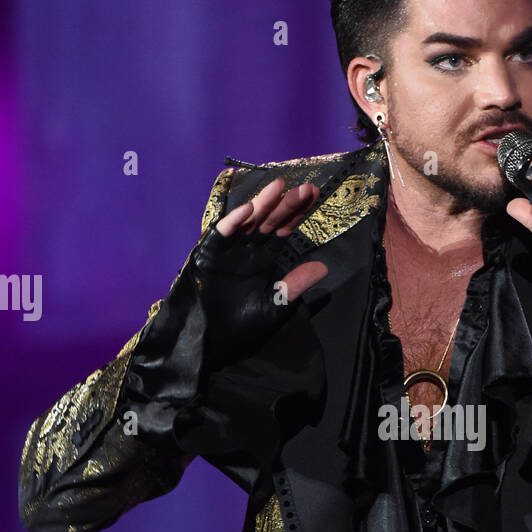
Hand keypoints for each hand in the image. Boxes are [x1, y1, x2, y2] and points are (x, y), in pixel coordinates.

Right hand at [192, 179, 328, 367]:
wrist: (212, 343)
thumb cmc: (243, 326)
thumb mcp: (275, 306)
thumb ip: (295, 286)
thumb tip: (323, 267)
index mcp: (264, 259)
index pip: (283, 231)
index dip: (297, 214)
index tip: (314, 197)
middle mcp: (247, 250)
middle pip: (269, 222)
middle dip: (286, 205)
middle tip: (305, 189)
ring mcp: (228, 250)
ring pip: (247, 222)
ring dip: (262, 205)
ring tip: (279, 188)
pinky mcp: (208, 255)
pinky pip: (221, 235)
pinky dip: (233, 223)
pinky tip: (248, 211)